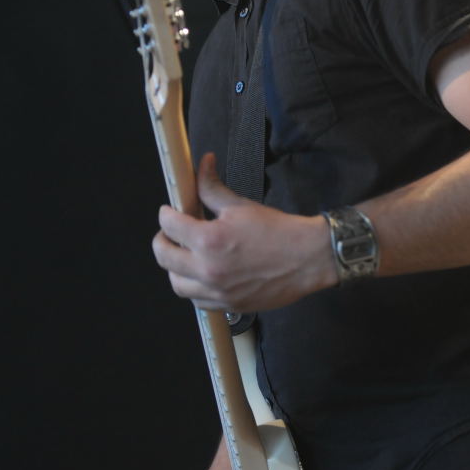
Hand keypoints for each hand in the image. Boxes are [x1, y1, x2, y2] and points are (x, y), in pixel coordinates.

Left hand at [153, 153, 335, 311]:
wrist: (307, 257)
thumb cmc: (278, 231)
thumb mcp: (240, 205)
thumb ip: (212, 187)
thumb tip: (202, 165)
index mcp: (209, 240)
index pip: (169, 225)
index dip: (166, 213)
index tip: (169, 211)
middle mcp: (208, 269)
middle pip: (164, 257)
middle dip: (162, 240)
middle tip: (170, 232)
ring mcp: (217, 291)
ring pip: (176, 283)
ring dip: (175, 267)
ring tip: (184, 254)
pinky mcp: (229, 305)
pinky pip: (197, 300)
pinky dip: (193, 287)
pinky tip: (201, 273)